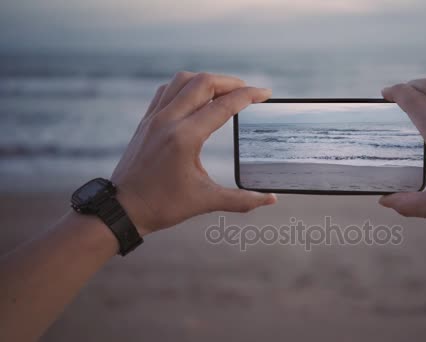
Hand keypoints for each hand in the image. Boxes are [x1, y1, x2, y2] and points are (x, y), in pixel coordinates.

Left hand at [111, 72, 276, 235]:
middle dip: (231, 82)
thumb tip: (270, 200)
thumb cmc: (162, 206)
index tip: (265, 93)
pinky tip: (196, 96)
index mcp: (184, 138)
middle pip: (203, 82)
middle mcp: (168, 121)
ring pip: (183, 80)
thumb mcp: (205, 201)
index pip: (223, 106)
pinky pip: (167, 90)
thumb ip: (241, 199)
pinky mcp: (146, 121)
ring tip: (225, 91)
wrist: (122, 209)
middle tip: (248, 91)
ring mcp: (154, 118)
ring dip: (207, 80)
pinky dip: (186, 86)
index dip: (249, 96)